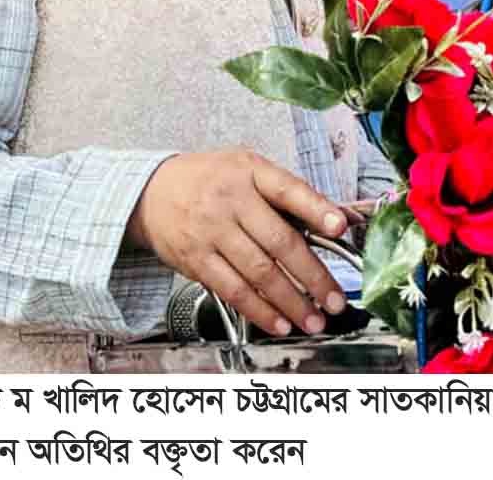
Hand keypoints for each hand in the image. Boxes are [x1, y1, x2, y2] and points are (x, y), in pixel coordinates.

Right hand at [126, 149, 347, 336]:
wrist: (151, 192)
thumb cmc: (212, 180)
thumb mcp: (249, 169)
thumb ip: (290, 193)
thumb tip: (339, 220)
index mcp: (251, 172)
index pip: (289, 190)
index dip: (316, 209)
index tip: (340, 226)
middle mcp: (231, 201)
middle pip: (279, 242)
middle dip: (313, 275)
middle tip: (336, 299)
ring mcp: (211, 232)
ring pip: (259, 273)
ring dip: (291, 302)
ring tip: (313, 319)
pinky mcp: (196, 260)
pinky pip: (233, 290)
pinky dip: (259, 310)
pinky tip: (279, 322)